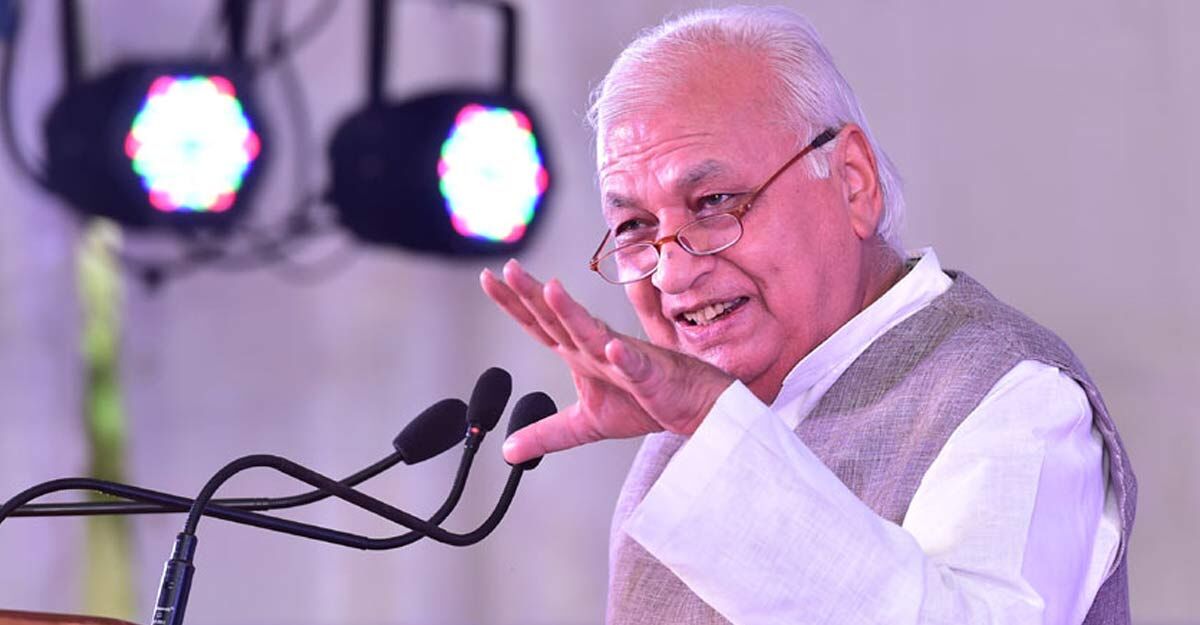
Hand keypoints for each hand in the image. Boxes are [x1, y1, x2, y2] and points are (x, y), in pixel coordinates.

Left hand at [480, 260, 734, 464]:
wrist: (690, 406)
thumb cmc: (642, 402)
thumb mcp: (583, 424)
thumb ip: (546, 434)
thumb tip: (508, 450)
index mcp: (578, 353)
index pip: (539, 324)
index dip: (513, 302)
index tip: (488, 278)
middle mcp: (595, 348)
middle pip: (558, 319)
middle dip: (534, 294)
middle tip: (509, 269)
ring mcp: (622, 359)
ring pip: (593, 334)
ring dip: (572, 313)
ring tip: (553, 291)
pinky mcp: (649, 377)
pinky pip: (636, 367)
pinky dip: (625, 358)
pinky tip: (615, 347)